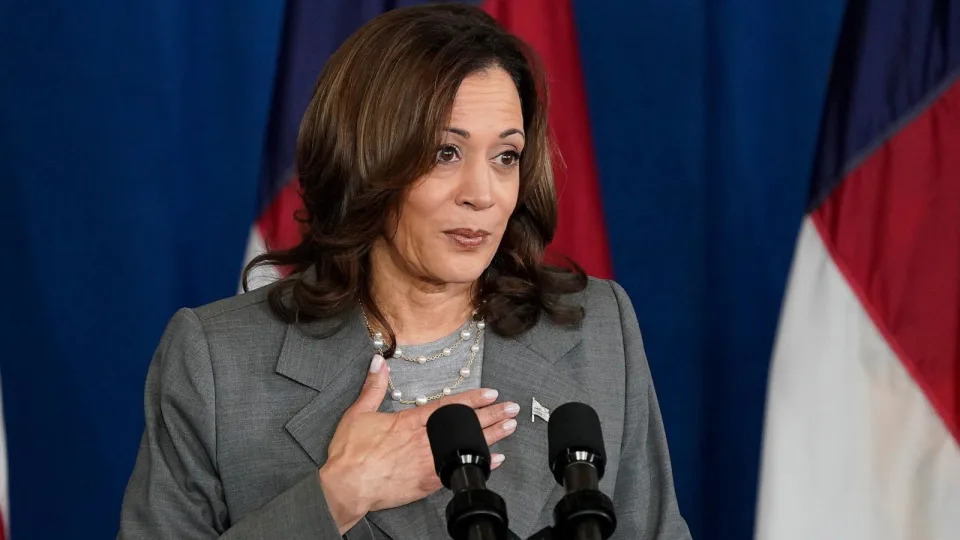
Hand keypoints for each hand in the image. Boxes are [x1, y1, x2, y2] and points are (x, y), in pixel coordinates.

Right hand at [317, 354, 519, 533]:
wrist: (346, 487)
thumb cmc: (351, 454)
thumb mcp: (358, 413)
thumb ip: (373, 387)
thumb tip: (379, 362)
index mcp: (410, 422)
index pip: (448, 406)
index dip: (472, 398)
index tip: (491, 393)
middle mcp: (424, 440)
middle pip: (465, 425)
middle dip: (491, 415)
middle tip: (511, 408)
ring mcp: (428, 462)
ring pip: (466, 446)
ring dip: (491, 437)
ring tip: (510, 427)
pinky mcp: (427, 482)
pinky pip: (459, 470)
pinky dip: (478, 465)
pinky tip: (494, 460)